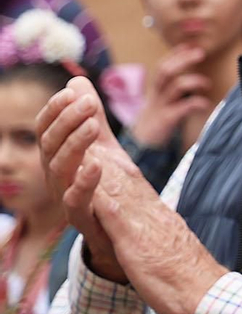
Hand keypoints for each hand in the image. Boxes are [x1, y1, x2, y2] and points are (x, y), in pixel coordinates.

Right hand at [37, 77, 126, 281]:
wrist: (122, 233)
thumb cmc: (109, 186)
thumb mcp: (103, 145)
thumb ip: (90, 115)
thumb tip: (77, 80)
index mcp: (59, 158)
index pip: (47, 130)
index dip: (54, 110)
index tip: (70, 91)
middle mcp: (57, 178)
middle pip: (50, 146)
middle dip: (66, 122)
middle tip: (89, 103)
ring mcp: (67, 199)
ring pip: (59, 170)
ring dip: (75, 145)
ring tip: (93, 124)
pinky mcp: (83, 219)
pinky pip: (76, 201)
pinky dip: (85, 182)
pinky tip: (98, 163)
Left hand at [87, 143, 225, 313]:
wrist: (207, 296)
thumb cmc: (190, 279)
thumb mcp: (169, 249)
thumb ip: (158, 234)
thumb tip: (151, 226)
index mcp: (157, 216)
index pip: (131, 184)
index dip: (113, 164)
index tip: (98, 145)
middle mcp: (151, 214)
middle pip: (123, 178)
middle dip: (103, 154)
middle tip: (86, 129)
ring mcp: (144, 226)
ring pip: (119, 190)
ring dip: (100, 166)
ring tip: (82, 144)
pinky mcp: (137, 244)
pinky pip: (117, 219)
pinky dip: (104, 200)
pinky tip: (90, 185)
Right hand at [129, 44, 211, 147]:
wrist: (139, 149)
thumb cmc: (156, 123)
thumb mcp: (162, 105)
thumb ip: (174, 92)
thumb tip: (194, 80)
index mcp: (156, 91)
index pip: (163, 66)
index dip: (175, 54)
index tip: (189, 44)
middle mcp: (156, 96)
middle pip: (166, 71)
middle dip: (183, 59)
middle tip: (200, 53)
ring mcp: (160, 107)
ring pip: (174, 86)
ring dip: (193, 81)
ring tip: (206, 83)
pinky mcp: (165, 120)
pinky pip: (181, 108)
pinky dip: (195, 103)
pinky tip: (205, 104)